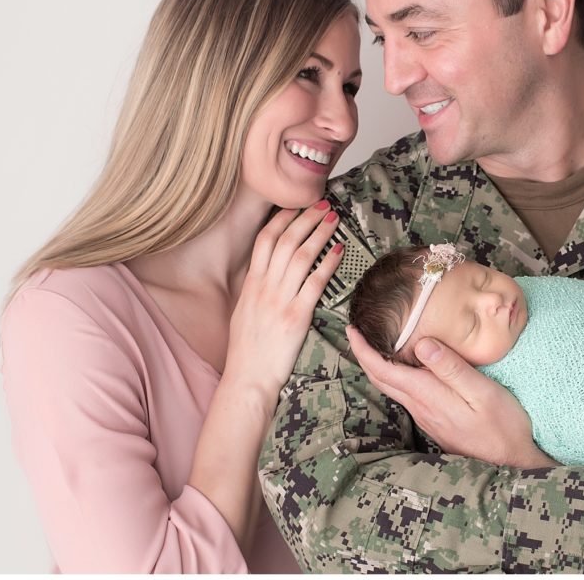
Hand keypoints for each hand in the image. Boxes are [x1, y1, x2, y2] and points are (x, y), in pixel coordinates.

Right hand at [224, 200, 343, 408]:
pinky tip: (339, 251)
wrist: (247, 378)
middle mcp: (264, 287)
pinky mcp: (296, 316)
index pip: (265, 240)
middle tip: (323, 204)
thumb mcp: (243, 312)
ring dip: (319, 234)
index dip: (282, 219)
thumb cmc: (247, 350)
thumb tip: (266, 271)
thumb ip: (255, 289)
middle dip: (305, 218)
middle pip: (286, 241)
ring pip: (301, 256)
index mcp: (250, 284)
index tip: (297, 205)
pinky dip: (328, 264)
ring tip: (334, 219)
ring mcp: (279, 300)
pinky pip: (315, 283)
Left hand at [348, 327, 553, 467]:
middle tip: (355, 332)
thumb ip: (452, 368)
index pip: (384, 371)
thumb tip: (422, 344)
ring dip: (378, 367)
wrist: (513, 464)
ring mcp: (427, 418)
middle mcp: (422, 408)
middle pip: (381, 380)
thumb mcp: (483, 393)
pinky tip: (404, 369)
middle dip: (364, 355)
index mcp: (429, 396)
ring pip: (392, 389)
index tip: (352, 330)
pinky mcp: (436, 422)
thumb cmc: (504, 427)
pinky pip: (406, 396)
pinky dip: (395, 377)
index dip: (364, 350)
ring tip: (374, 345)